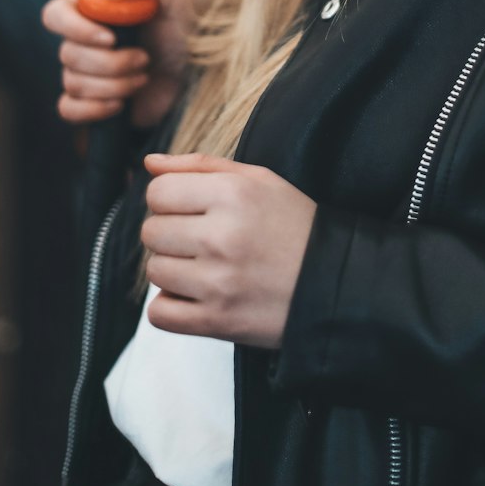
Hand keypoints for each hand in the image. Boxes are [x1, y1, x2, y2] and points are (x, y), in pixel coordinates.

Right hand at [41, 0, 199, 127]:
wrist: (203, 67)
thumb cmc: (188, 23)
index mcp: (94, 8)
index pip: (55, 14)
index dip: (74, 29)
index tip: (110, 38)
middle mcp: (84, 39)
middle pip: (67, 54)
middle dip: (111, 63)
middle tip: (145, 59)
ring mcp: (87, 72)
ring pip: (73, 84)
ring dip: (114, 85)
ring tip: (144, 77)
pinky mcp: (94, 101)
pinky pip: (69, 109)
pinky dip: (93, 110)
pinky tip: (121, 104)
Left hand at [140, 153, 317, 347]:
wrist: (334, 282)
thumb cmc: (294, 226)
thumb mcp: (258, 180)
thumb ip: (200, 166)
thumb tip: (150, 163)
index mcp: (232, 194)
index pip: (158, 192)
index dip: (170, 199)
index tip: (192, 209)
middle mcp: (222, 236)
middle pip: (151, 231)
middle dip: (172, 234)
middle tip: (204, 240)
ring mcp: (218, 282)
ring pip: (154, 271)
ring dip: (174, 270)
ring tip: (207, 268)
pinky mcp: (217, 321)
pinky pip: (159, 314)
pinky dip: (172, 307)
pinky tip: (198, 295)